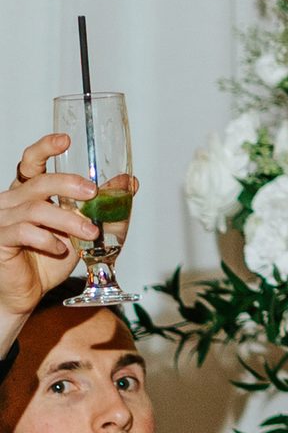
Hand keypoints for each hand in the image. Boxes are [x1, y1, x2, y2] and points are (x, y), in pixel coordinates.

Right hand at [0, 135, 108, 314]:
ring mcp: (3, 220)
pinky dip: (48, 239)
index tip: (66, 140)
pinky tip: (61, 248)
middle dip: (68, 183)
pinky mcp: (0, 240)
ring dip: (69, 220)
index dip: (45, 148)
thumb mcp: (83, 229)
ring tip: (90, 233)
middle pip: (39, 181)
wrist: (28, 292)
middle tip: (93, 193)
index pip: (31, 161)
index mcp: (29, 191)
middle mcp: (12, 200)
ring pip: (36, 208)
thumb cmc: (51, 257)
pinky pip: (24, 232)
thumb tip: (130, 181)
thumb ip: (103, 206)